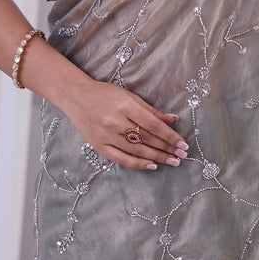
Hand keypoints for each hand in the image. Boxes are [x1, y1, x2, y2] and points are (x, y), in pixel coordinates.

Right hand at [60, 76, 188, 170]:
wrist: (75, 96)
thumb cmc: (104, 93)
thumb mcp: (128, 95)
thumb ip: (150, 110)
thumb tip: (173, 120)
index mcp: (125, 106)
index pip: (153, 125)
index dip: (170, 136)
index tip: (183, 144)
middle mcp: (115, 122)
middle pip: (147, 139)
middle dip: (167, 148)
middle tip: (182, 155)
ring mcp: (106, 136)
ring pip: (137, 150)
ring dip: (157, 157)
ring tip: (173, 162)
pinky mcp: (99, 145)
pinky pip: (121, 159)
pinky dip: (137, 164)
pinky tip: (151, 166)